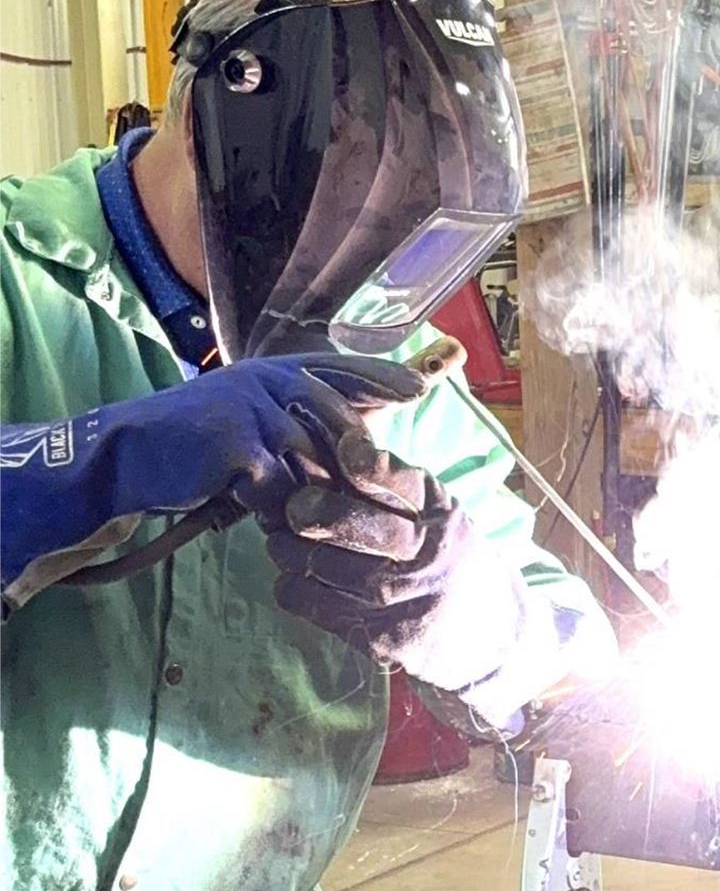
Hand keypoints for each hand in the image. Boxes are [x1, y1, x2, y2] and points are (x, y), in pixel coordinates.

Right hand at [0, 353, 422, 593]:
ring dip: (317, 495)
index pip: (344, 367)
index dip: (384, 377)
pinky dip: (280, 510)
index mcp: (277, 369)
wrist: (129, 456)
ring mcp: (254, 408)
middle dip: (360, 461)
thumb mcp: (250, 415)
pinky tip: (272, 523)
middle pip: (341, 420)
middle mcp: (270, 379)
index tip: (420, 390)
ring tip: (317, 519)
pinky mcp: (238, 446)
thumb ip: (296, 420)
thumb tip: (356, 436)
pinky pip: (281, 487)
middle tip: (378, 493)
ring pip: (315, 460)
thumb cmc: (196, 444)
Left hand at [264, 462, 604, 733]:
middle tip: (294, 505)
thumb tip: (330, 447)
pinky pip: (315, 607)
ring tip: (280, 538)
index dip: (371, 464)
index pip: (406, 483)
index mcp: (443, 514)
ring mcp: (401, 600)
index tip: (344, 447)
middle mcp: (426, 554)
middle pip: (362, 527)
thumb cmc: (451, 555)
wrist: (489, 632)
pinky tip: (293, 575)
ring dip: (290, 549)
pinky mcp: (379, 638)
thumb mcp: (442, 513)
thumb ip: (396, 487)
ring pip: (325, 567)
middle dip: (319, 510)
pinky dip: (293, 586)